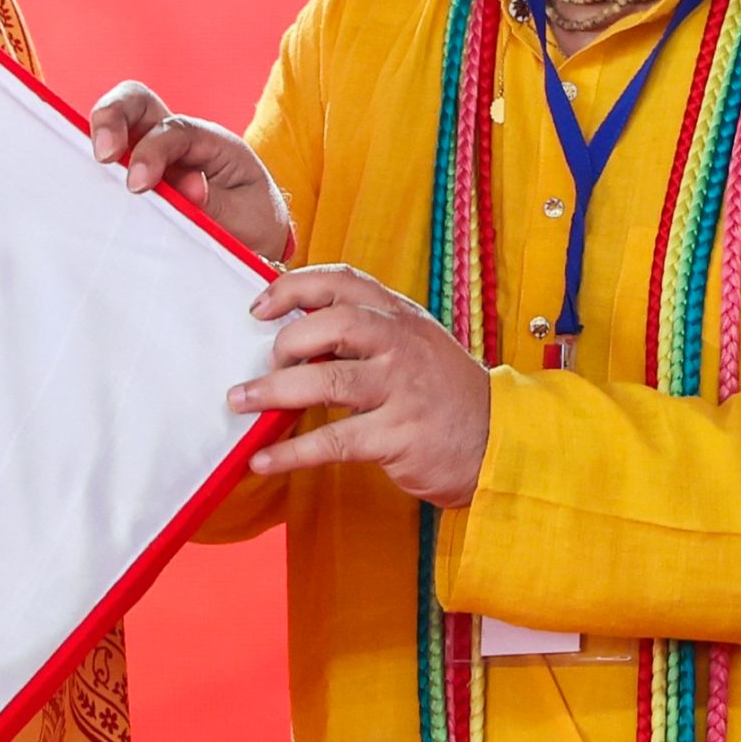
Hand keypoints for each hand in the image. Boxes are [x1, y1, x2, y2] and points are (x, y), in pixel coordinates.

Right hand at [89, 81, 290, 263]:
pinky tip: (84, 181)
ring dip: (98, 133)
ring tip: (89, 164)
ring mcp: (151, 153)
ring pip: (117, 120)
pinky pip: (109, 158)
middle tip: (103, 155)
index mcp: (210, 143)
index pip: (174, 130)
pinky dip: (91, 162)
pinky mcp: (133, 174)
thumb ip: (216, 205)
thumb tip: (188, 190)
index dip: (152, 151)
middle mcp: (176, 139)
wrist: (254, 240)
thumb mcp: (245, 218)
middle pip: (138, 102)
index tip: (138, 184)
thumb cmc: (250, 224)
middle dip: (113, 116)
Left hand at [231, 266, 492, 508]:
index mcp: (399, 315)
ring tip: (240, 401)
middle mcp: (401, 345)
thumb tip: (288, 327)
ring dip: (274, 392)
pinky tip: (262, 460)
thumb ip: (362, 330)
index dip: (293, 288)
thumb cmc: (440, 390)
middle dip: (287, 341)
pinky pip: (333, 441)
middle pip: (334, 324)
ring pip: (328, 382)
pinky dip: (291, 452)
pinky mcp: (398, 436)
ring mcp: (402, 390)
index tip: (258, 307)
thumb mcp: (411, 343)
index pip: (341, 281)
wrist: (500, 441)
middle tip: (267, 363)